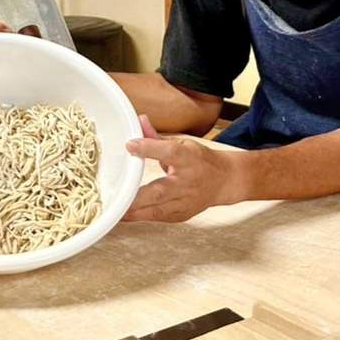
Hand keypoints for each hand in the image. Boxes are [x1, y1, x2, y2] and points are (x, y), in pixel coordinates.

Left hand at [122, 116, 239, 222]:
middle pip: (160, 190)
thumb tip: (138, 121)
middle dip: (136, 196)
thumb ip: (156, 137)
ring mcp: (185, 202)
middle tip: (115, 196)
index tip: (129, 145)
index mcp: (188, 159)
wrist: (225, 181)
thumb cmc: (201, 161)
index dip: (149, 148)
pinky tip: (126, 215)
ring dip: (134, 211)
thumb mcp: (182, 144)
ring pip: (157, 210)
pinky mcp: (182, 215)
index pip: (169, 152)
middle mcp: (187, 182)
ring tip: (114, 211)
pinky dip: (141, 216)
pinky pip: (158, 218)